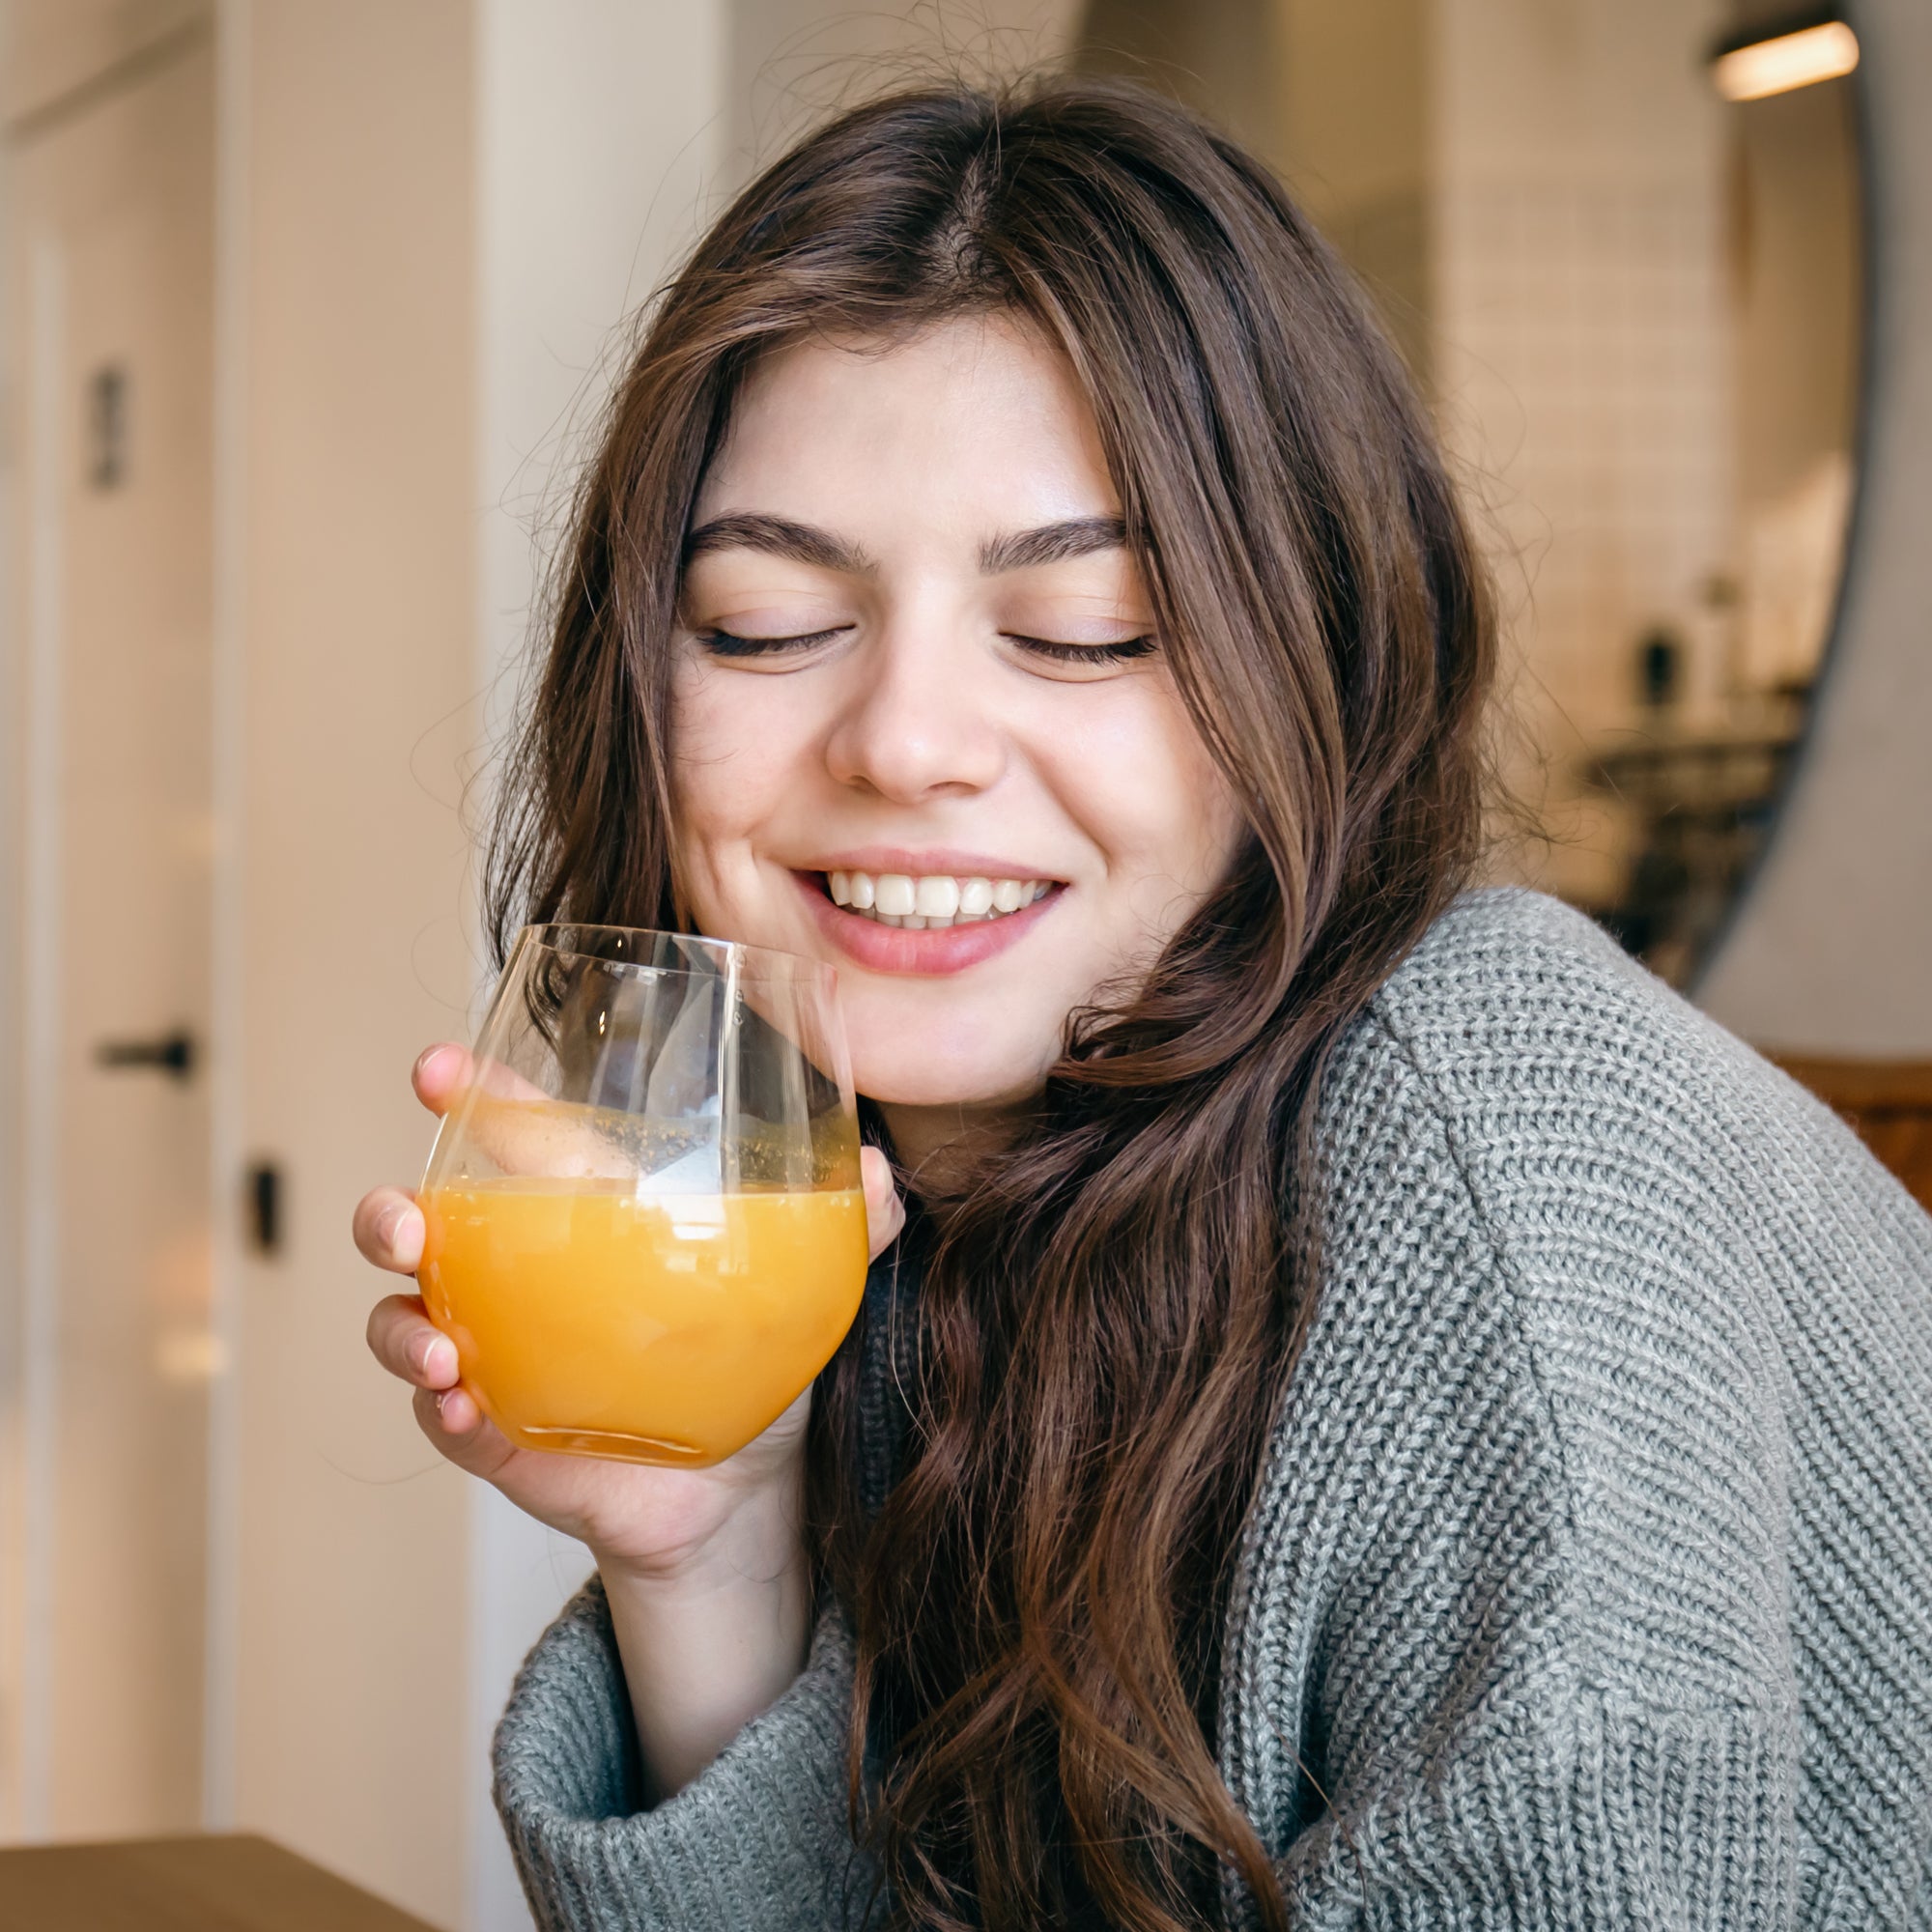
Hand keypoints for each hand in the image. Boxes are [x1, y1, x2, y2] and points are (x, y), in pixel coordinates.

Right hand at [357, 1042, 903, 1583]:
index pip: (512, 1142)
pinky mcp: (496, 1434)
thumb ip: (846, 1225)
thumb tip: (876, 1169)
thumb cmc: (749, 1360)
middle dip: (389, 1214)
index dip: (471, 1099)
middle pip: (420, 1226)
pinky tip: (463, 1404)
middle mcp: (514, 1277)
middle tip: (405, 1221)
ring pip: (402, 1323)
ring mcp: (495, 1355)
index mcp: (578, 1218)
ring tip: (440, 1347)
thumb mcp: (803, 1288)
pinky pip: (443, 1420)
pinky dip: (441, 1411)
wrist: (743, 1491)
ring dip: (400, 1327)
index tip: (439, 1068)